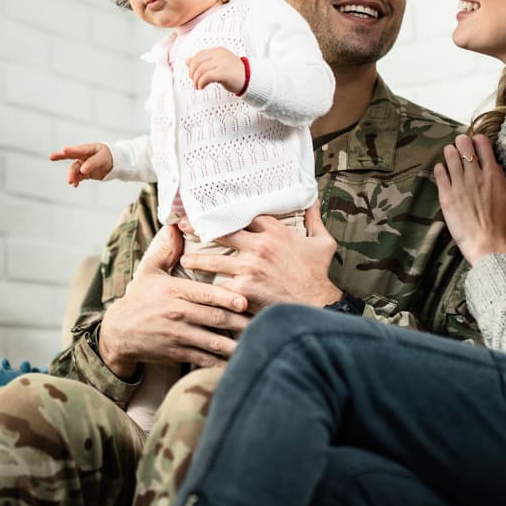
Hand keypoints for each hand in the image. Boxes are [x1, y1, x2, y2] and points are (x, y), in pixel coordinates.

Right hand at [50, 143, 112, 186]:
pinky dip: (76, 181)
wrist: (115, 164)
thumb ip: (93, 163)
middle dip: (60, 156)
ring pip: (74, 169)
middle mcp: (83, 156)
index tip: (64, 150)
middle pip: (70, 156)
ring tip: (70, 182)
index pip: (78, 149)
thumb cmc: (109, 156)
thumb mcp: (103, 158)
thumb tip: (82, 169)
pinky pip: (78, 177)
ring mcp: (83, 164)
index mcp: (88, 149)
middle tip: (51, 157)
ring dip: (71, 175)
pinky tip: (75, 185)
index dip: (71, 150)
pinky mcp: (85, 173)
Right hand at [98, 225, 250, 378]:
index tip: (245, 301)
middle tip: (264, 321)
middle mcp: (177, 313)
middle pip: (215, 318)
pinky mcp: (177, 353)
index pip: (205, 294)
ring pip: (213, 341)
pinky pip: (204, 360)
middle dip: (240, 321)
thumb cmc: (139, 298)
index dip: (226, 298)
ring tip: (258, 343)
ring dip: (236, 344)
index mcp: (174, 291)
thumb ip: (166, 250)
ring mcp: (178, 335)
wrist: (119, 332)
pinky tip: (239, 362)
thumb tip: (177, 225)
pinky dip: (222, 363)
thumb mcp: (149, 271)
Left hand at [179, 202, 340, 312]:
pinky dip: (209, 287)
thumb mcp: (323, 243)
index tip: (216, 214)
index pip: (245, 216)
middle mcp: (259, 246)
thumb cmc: (318, 275)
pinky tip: (197, 288)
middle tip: (182, 226)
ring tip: (184, 260)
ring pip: (214, 259)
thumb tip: (313, 198)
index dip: (230, 216)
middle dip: (200, 228)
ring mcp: (249, 267)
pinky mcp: (243, 288)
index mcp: (275, 231)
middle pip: (222, 232)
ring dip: (197, 259)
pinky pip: (220, 285)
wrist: (317, 306)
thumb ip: (314, 219)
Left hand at [187, 47, 245, 92]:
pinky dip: (201, 83)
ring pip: (201, 70)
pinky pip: (207, 77)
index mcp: (217, 51)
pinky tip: (202, 87)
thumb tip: (187, 61)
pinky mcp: (224, 73)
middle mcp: (219, 54)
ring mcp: (222, 63)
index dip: (192, 66)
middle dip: (192, 73)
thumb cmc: (234, 73)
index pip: (198, 55)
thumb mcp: (217, 64)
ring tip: (198, 87)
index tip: (193, 76)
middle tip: (194, 82)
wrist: (250, 79)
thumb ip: (203, 62)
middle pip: (197, 62)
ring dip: (196, 80)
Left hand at [435, 134, 505, 263]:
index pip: (483, 143)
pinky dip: (440, 168)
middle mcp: (475, 176)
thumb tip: (493, 164)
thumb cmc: (498, 223)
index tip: (474, 143)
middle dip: (461, 142)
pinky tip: (442, 171)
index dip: (477, 140)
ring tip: (450, 156)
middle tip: (459, 146)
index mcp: (492, 174)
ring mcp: (460, 185)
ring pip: (450, 155)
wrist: (486, 242)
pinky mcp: (446, 195)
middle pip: (464, 145)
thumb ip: (499, 177)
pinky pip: (439, 172)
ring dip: (449, 152)